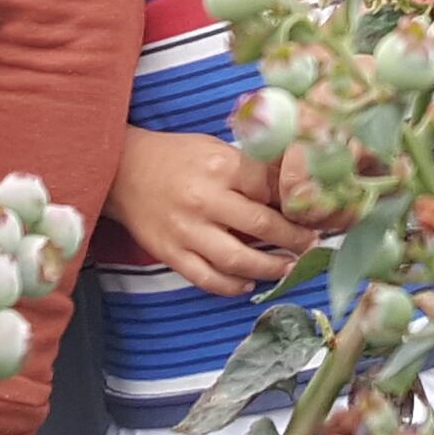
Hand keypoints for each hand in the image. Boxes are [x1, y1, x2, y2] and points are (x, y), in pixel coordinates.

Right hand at [112, 128, 311, 295]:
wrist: (121, 170)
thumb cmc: (176, 156)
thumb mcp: (215, 148)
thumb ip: (249, 168)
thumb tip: (292, 184)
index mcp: (220, 167)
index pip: (270, 188)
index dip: (296, 203)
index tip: (312, 212)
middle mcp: (204, 200)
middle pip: (261, 226)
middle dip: (293, 239)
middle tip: (311, 244)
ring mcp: (186, 230)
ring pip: (237, 260)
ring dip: (269, 268)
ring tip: (288, 268)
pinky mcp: (170, 253)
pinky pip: (206, 279)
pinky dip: (231, 287)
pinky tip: (247, 283)